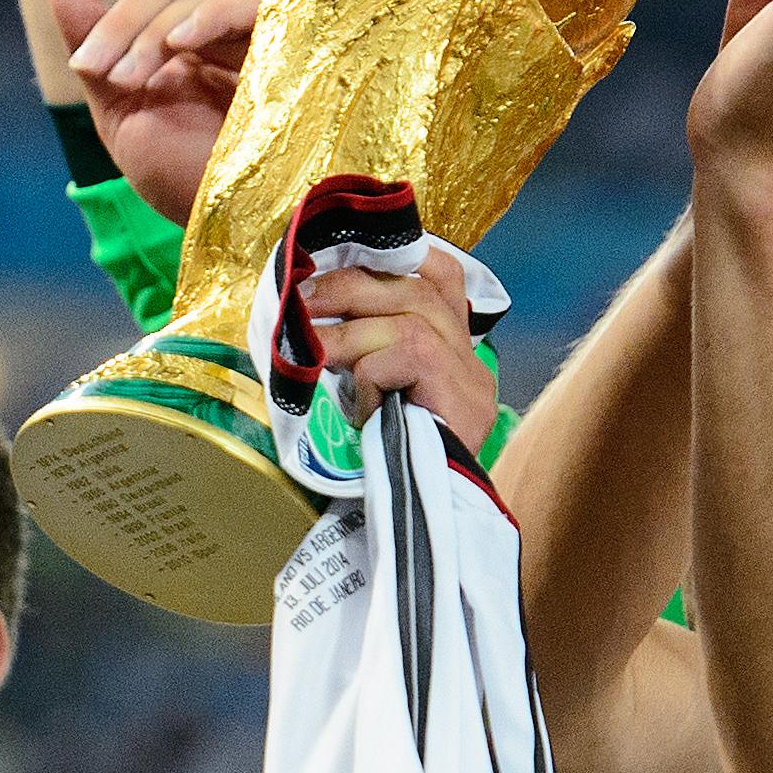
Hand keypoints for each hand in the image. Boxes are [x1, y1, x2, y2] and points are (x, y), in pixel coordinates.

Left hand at [47, 0, 259, 225]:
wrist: (239, 228)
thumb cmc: (188, 185)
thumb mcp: (124, 118)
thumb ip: (95, 55)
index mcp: (184, 45)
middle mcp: (220, 30)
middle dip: (117, 21)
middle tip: (93, 68)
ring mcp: (255, 33)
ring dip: (149, 30)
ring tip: (128, 79)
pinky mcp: (292, 39)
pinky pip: (244, 5)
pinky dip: (207, 16)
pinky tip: (180, 42)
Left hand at [304, 247, 497, 452]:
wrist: (419, 518)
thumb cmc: (386, 460)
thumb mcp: (372, 397)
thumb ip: (364, 355)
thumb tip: (311, 314)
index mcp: (455, 351)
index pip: (443, 277)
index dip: (403, 255)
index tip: (355, 254)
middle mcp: (470, 358)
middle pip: (416, 291)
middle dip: (350, 287)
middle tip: (302, 301)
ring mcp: (470, 378)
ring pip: (407, 320)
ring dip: (348, 333)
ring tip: (315, 354)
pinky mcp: (461, 397)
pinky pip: (404, 356)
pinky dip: (370, 373)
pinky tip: (361, 405)